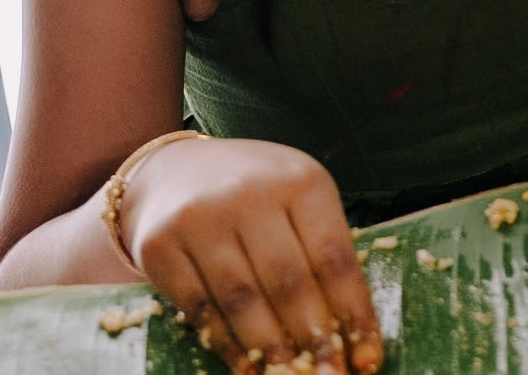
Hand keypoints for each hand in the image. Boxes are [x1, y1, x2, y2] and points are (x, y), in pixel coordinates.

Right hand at [116, 136, 381, 374]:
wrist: (173, 172)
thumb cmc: (255, 195)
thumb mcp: (297, 201)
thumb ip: (320, 251)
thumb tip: (350, 331)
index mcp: (301, 180)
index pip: (335, 257)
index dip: (353, 315)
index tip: (367, 360)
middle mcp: (251, 193)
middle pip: (290, 282)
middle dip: (314, 341)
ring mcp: (201, 218)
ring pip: (243, 299)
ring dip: (271, 350)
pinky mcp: (160, 245)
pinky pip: (199, 307)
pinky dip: (227, 344)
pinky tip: (248, 368)